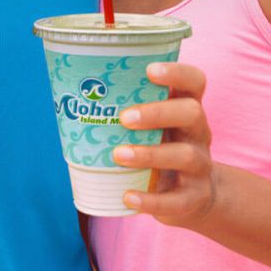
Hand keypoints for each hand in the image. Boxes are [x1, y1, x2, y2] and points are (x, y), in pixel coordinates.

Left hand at [113, 62, 218, 227]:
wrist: (195, 197)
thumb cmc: (162, 150)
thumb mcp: (155, 128)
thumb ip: (128, 111)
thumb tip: (71, 97)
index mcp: (187, 110)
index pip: (194, 82)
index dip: (177, 73)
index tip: (149, 70)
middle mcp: (198, 134)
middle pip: (192, 112)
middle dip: (158, 112)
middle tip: (124, 118)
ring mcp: (199, 167)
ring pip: (185, 155)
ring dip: (150, 154)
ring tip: (119, 155)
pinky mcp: (193, 198)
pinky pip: (176, 200)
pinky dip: (151, 200)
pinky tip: (128, 197)